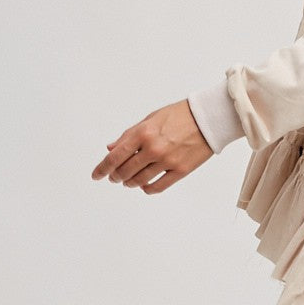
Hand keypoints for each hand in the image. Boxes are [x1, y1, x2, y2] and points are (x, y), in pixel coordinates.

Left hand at [91, 99, 213, 193]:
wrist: (207, 119)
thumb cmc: (179, 116)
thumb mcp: (150, 119)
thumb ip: (129, 135)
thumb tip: (111, 148)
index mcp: (143, 133)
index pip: (115, 156)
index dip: (102, 168)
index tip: (96, 175)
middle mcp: (153, 148)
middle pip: (125, 171)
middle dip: (116, 176)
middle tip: (115, 177)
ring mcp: (167, 161)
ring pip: (140, 180)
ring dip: (130, 183)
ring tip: (129, 181)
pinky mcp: (181, 170)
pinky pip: (158, 186)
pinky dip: (147, 188)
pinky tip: (145, 186)